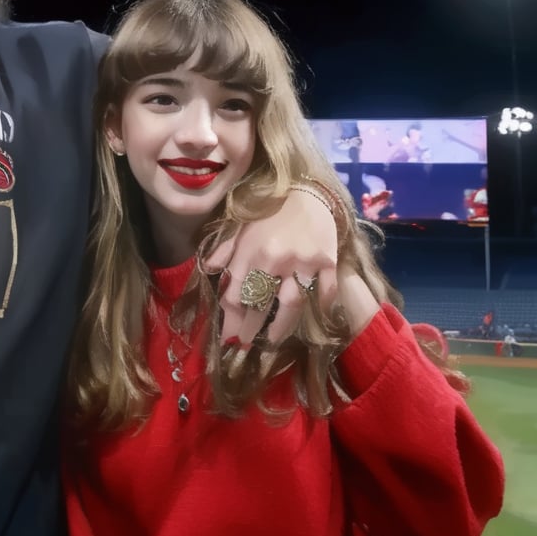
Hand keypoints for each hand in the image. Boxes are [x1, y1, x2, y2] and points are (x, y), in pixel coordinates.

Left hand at [206, 187, 338, 345]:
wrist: (305, 190)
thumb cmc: (268, 211)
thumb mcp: (240, 228)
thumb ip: (224, 250)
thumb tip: (209, 270)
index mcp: (249, 253)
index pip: (235, 295)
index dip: (230, 319)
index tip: (228, 336)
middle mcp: (274, 260)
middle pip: (259, 305)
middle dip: (249, 329)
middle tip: (244, 346)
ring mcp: (302, 262)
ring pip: (291, 305)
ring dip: (280, 328)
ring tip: (271, 341)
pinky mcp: (327, 260)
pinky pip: (325, 292)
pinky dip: (320, 306)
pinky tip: (314, 317)